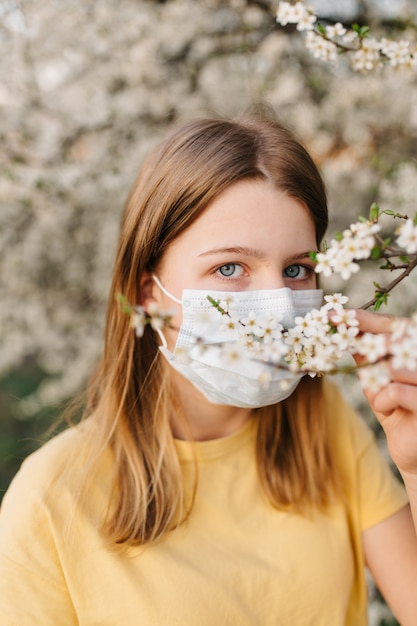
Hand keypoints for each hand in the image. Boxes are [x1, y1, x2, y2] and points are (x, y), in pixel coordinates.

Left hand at [354, 309, 416, 476]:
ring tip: (381, 395)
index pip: (391, 324)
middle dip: (368, 352)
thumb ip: (365, 354)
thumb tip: (341, 328)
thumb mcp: (376, 378)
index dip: (361, 319)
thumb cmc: (396, 409)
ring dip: (377, 383)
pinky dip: (383, 401)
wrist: (412, 449)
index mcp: (415, 348)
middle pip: (392, 340)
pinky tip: (389, 410)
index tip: (331, 316)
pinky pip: (395, 391)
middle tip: (354, 361)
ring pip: (392, 366)